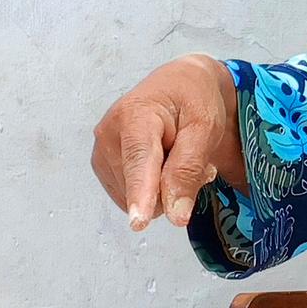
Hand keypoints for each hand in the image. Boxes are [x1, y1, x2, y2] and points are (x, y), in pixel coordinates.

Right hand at [90, 55, 238, 229]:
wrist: (179, 86)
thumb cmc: (193, 100)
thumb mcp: (205, 128)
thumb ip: (188, 170)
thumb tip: (174, 215)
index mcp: (135, 114)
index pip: (139, 161)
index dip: (141, 193)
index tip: (139, 222)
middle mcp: (109, 133)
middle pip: (143, 188)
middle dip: (172, 183)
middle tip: (190, 154)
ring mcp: (101, 152)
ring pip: (137, 198)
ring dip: (163, 187)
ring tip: (174, 155)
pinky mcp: (103, 167)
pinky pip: (131, 198)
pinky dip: (151, 189)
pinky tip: (160, 164)